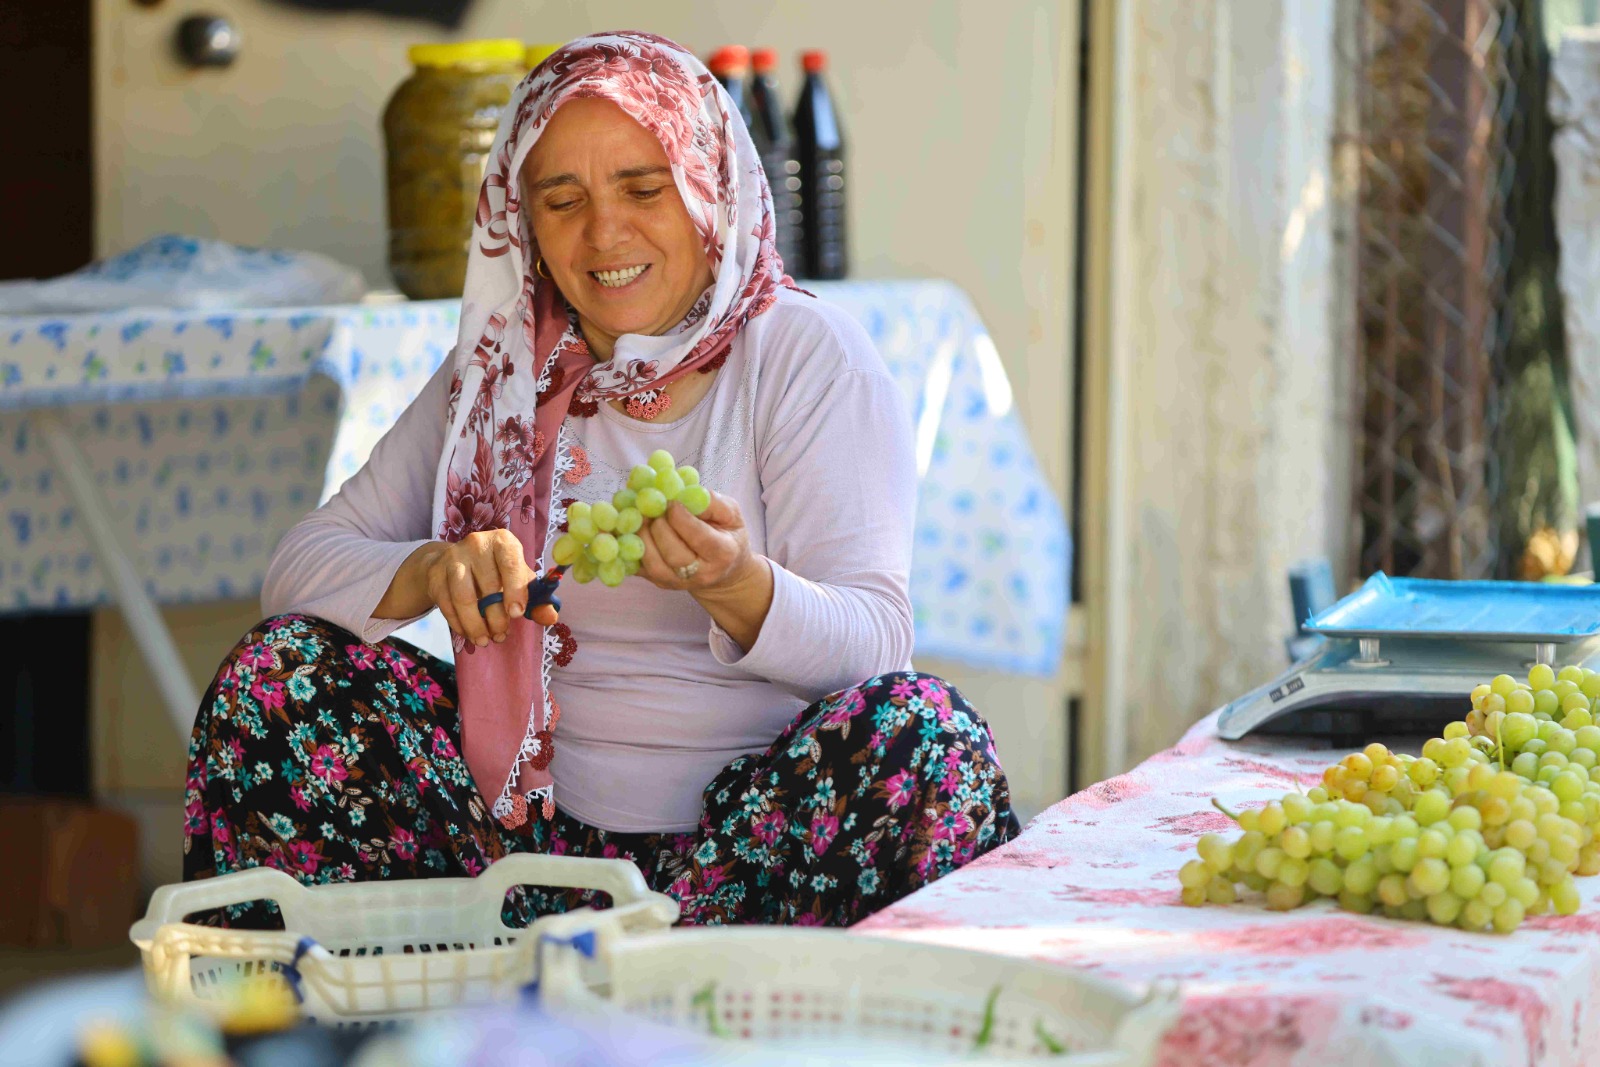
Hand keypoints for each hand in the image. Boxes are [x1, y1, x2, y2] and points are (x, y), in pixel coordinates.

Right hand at [422, 530, 535, 647]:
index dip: (515, 590)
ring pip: (463, 598)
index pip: (510, 563)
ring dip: (475, 624)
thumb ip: (536, 599)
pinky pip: (447, 605)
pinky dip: (459, 624)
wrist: (454, 562)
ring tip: (485, 640)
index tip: (517, 614)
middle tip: (501, 635)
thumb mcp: (518, 580)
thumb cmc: (495, 571)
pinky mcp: (435, 574)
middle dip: (496, 617)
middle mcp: (476, 544)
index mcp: (503, 541)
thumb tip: (551, 617)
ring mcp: (453, 557)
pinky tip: (469, 633)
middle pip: (488, 586)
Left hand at [636, 491, 755, 594]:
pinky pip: (636, 568)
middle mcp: (701, 573)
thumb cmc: (727, 536)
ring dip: (642, 535)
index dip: (680, 517)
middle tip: (653, 507)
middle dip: (659, 526)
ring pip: (653, 563)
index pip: (698, 537)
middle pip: (673, 553)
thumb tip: (682, 491)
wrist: (723, 571)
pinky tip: (628, 529)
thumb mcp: (731, 514)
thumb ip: (712, 502)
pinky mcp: (658, 583)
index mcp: (723, 553)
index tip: (672, 501)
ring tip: (641, 515)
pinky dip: (626, 547)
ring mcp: (678, 582)